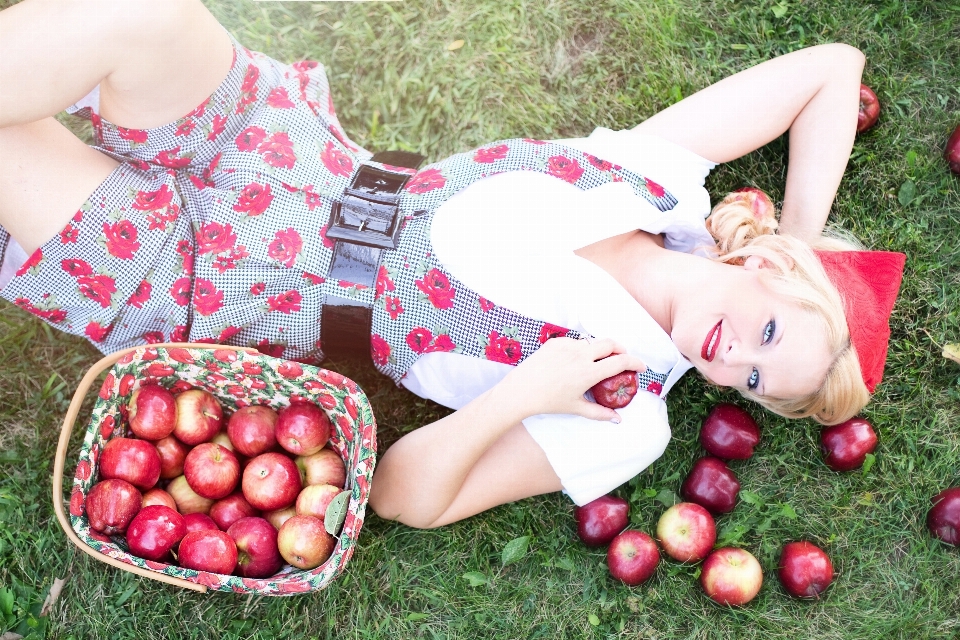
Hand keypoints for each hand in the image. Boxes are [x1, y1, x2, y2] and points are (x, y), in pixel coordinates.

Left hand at [491, 337, 646, 422]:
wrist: (521, 390)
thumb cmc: (549, 402)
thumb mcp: (576, 408)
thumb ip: (599, 413)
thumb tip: (618, 420)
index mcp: (589, 372)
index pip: (621, 361)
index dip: (635, 362)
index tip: (641, 367)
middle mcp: (581, 355)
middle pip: (611, 343)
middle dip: (621, 349)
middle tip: (623, 358)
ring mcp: (567, 346)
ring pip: (592, 342)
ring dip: (600, 349)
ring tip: (598, 361)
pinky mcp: (555, 342)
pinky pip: (574, 342)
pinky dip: (580, 349)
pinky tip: (575, 361)